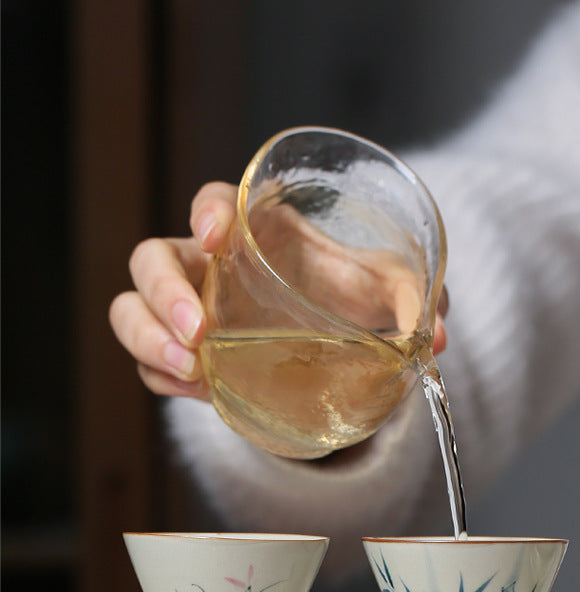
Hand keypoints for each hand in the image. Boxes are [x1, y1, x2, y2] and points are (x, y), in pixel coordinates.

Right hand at [109, 181, 447, 399]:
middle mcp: (210, 265)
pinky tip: (196, 390)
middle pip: (151, 258)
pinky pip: (148, 362)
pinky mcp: (186, 355)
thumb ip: (414, 299)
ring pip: (132, 309)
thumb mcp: (385, 290)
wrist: (333, 337)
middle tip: (199, 329)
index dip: (205, 210)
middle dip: (163, 291)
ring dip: (148, 338)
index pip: (213, 201)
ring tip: (188, 370)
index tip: (217, 234)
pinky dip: (160, 377)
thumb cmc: (350, 295)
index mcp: (255, 230)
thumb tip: (437, 336)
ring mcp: (190, 309)